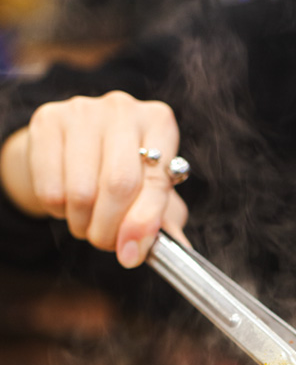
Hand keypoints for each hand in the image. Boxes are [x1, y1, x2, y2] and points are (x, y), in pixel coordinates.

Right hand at [0, 91, 188, 267]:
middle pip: (118, 185)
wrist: (70, 147)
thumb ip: (164, 221)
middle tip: (106, 242)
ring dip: (83, 224)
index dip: (143, 224)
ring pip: (81, 192)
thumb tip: (179, 247)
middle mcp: (123, 109)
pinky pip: (51, 188)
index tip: (131, 255)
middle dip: (110, 229)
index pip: (155, 182)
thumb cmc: (121, 173)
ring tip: (87, 222)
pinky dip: (57, 211)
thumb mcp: (150, 193)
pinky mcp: (47, 120)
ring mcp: (83, 110)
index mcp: (159, 124)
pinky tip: (66, 203)